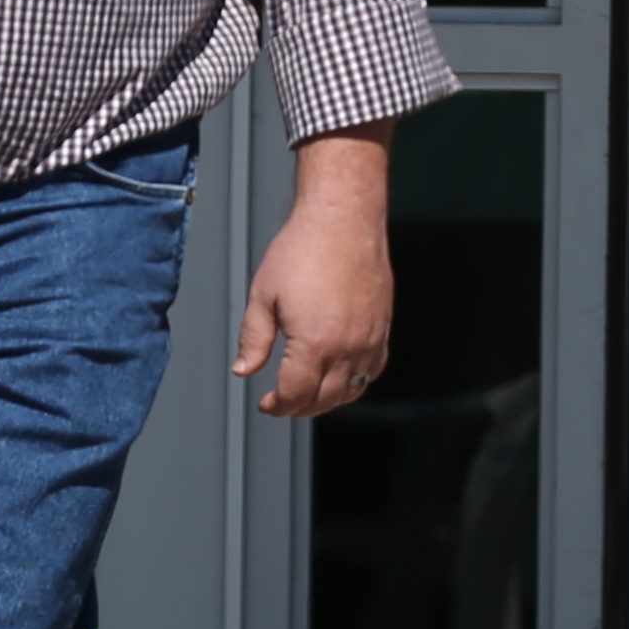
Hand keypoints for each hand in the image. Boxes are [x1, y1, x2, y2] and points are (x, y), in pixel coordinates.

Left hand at [235, 123, 395, 419]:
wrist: (342, 220)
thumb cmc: (303, 250)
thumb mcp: (263, 294)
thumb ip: (254, 338)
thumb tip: (245, 369)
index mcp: (315, 342)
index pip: (296, 395)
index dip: (278, 406)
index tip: (267, 402)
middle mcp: (347, 347)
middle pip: (324, 400)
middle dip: (299, 407)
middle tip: (283, 402)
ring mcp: (370, 339)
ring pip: (352, 391)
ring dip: (328, 400)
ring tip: (309, 394)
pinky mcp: (383, 328)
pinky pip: (373, 370)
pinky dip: (356, 382)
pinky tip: (341, 377)